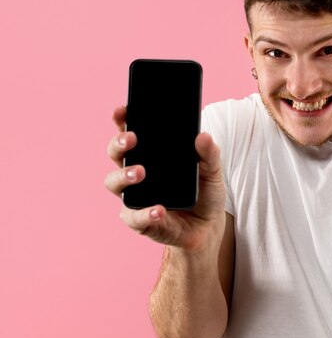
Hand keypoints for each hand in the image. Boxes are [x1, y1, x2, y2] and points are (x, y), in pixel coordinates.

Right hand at [104, 105, 225, 252]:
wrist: (208, 228)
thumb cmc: (204, 194)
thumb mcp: (212, 171)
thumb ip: (209, 154)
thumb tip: (203, 136)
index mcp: (150, 156)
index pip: (130, 134)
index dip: (122, 120)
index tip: (123, 110)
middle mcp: (136, 174)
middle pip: (116, 154)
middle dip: (118, 144)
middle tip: (132, 139)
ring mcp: (135, 197)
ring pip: (114, 184)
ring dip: (124, 175)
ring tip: (140, 173)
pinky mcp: (141, 221)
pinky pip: (135, 217)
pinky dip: (146, 213)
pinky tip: (159, 209)